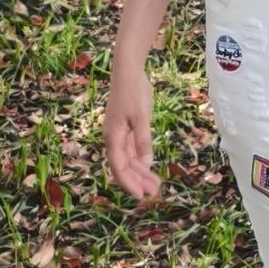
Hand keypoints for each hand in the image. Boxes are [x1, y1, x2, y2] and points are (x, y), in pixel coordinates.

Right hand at [104, 60, 162, 201]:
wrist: (128, 72)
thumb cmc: (133, 92)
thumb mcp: (141, 117)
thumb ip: (143, 140)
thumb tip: (146, 163)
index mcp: (113, 137)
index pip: (119, 167)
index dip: (129, 183)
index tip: (142, 195)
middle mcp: (113, 138)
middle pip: (123, 166)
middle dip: (138, 180)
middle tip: (154, 192)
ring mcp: (118, 133)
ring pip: (128, 159)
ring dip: (140, 172)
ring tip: (155, 183)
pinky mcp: (125, 128)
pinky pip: (130, 150)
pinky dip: (139, 159)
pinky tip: (149, 166)